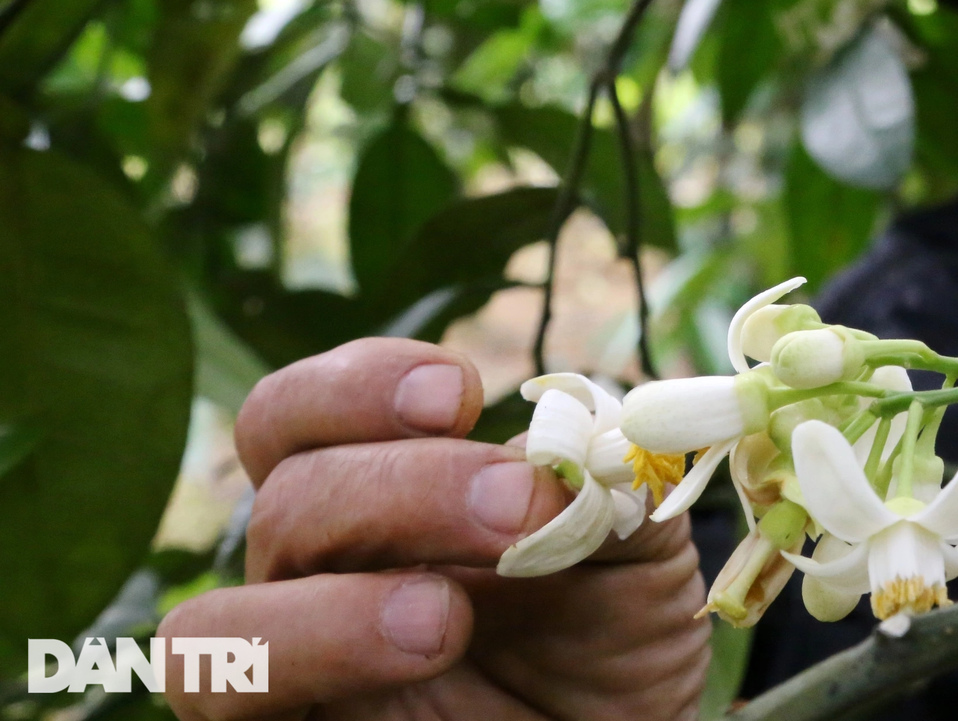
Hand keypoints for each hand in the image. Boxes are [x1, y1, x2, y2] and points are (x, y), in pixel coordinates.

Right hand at [158, 338, 710, 718]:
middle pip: (282, 497)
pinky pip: (224, 709)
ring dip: (328, 611)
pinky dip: (309, 665)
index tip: (461, 392)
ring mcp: (294, 673)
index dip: (360, 385)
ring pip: (209, 626)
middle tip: (516, 508)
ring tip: (445, 620)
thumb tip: (580, 433)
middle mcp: (313, 579)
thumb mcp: (633, 558)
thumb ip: (604, 489)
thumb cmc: (614, 649)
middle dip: (402, 487)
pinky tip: (422, 653)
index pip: (300, 417)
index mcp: (376, 501)